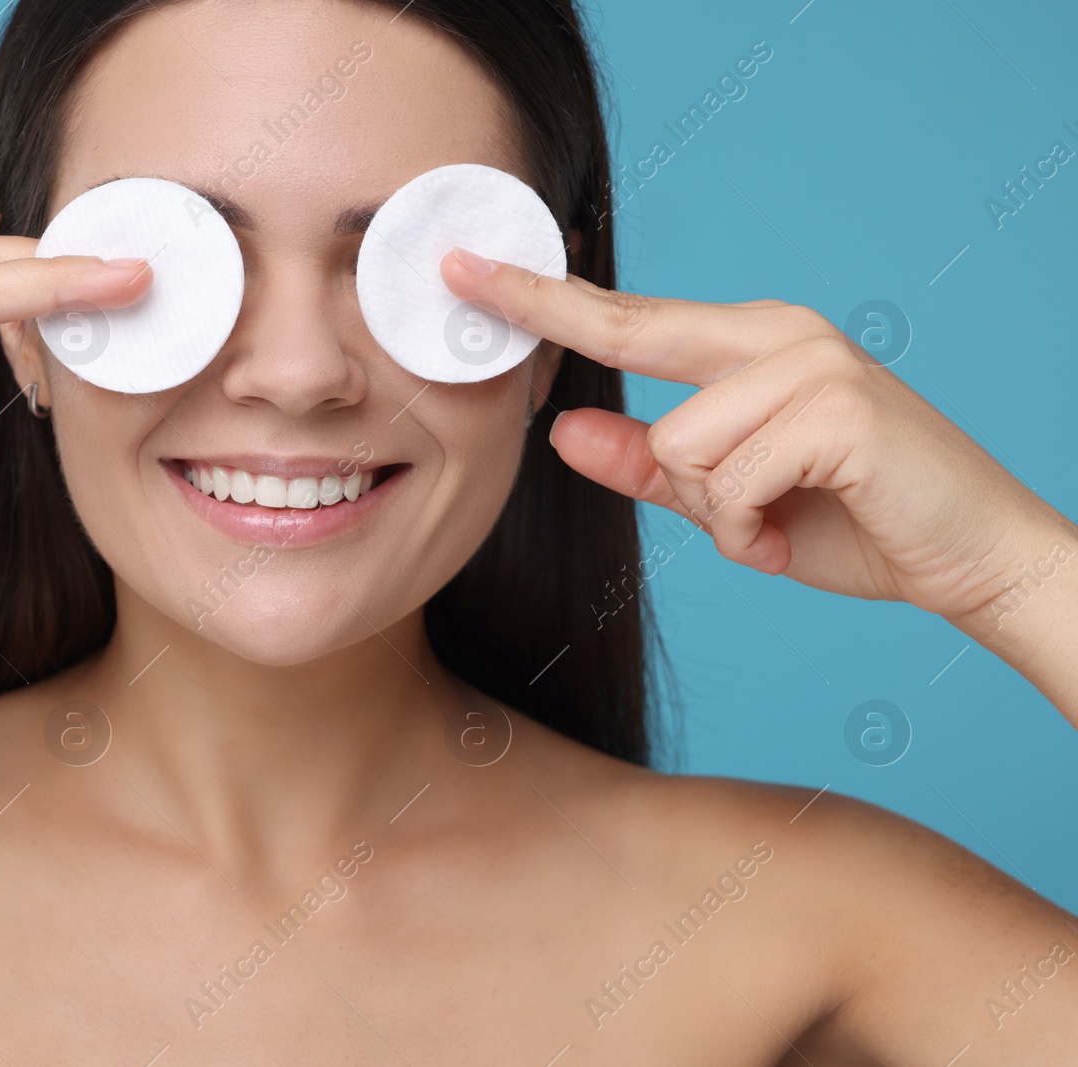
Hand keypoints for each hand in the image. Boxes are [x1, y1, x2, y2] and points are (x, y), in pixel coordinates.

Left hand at [442, 248, 1070, 623]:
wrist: (971, 557)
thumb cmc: (852, 520)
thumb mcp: (729, 501)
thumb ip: (650, 465)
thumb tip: (564, 432)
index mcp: (752, 347)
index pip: (629, 318)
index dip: (543, 297)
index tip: (469, 269)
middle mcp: (779, 336)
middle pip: (632, 331)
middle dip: (540, 308)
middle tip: (457, 266)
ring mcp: (812, 363)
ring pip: (681, 443)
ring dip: (716, 512)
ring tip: (773, 522)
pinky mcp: (838, 406)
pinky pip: (730, 481)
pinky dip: (751, 531)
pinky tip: (793, 532)